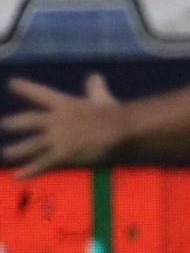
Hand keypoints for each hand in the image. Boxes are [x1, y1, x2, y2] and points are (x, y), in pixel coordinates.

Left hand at [3, 74, 122, 178]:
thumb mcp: (101, 98)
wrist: (117, 128)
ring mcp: (55, 139)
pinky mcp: (61, 154)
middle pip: (29, 120)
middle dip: (15, 122)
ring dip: (17, 150)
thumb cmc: (112, 112)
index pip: (40, 94)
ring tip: (7, 153)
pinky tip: (17, 176)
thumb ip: (94, 88)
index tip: (12, 84)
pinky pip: (42, 164)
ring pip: (31, 145)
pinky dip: (29, 171)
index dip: (25, 88)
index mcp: (63, 104)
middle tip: (4, 124)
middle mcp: (54, 120)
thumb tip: (95, 76)